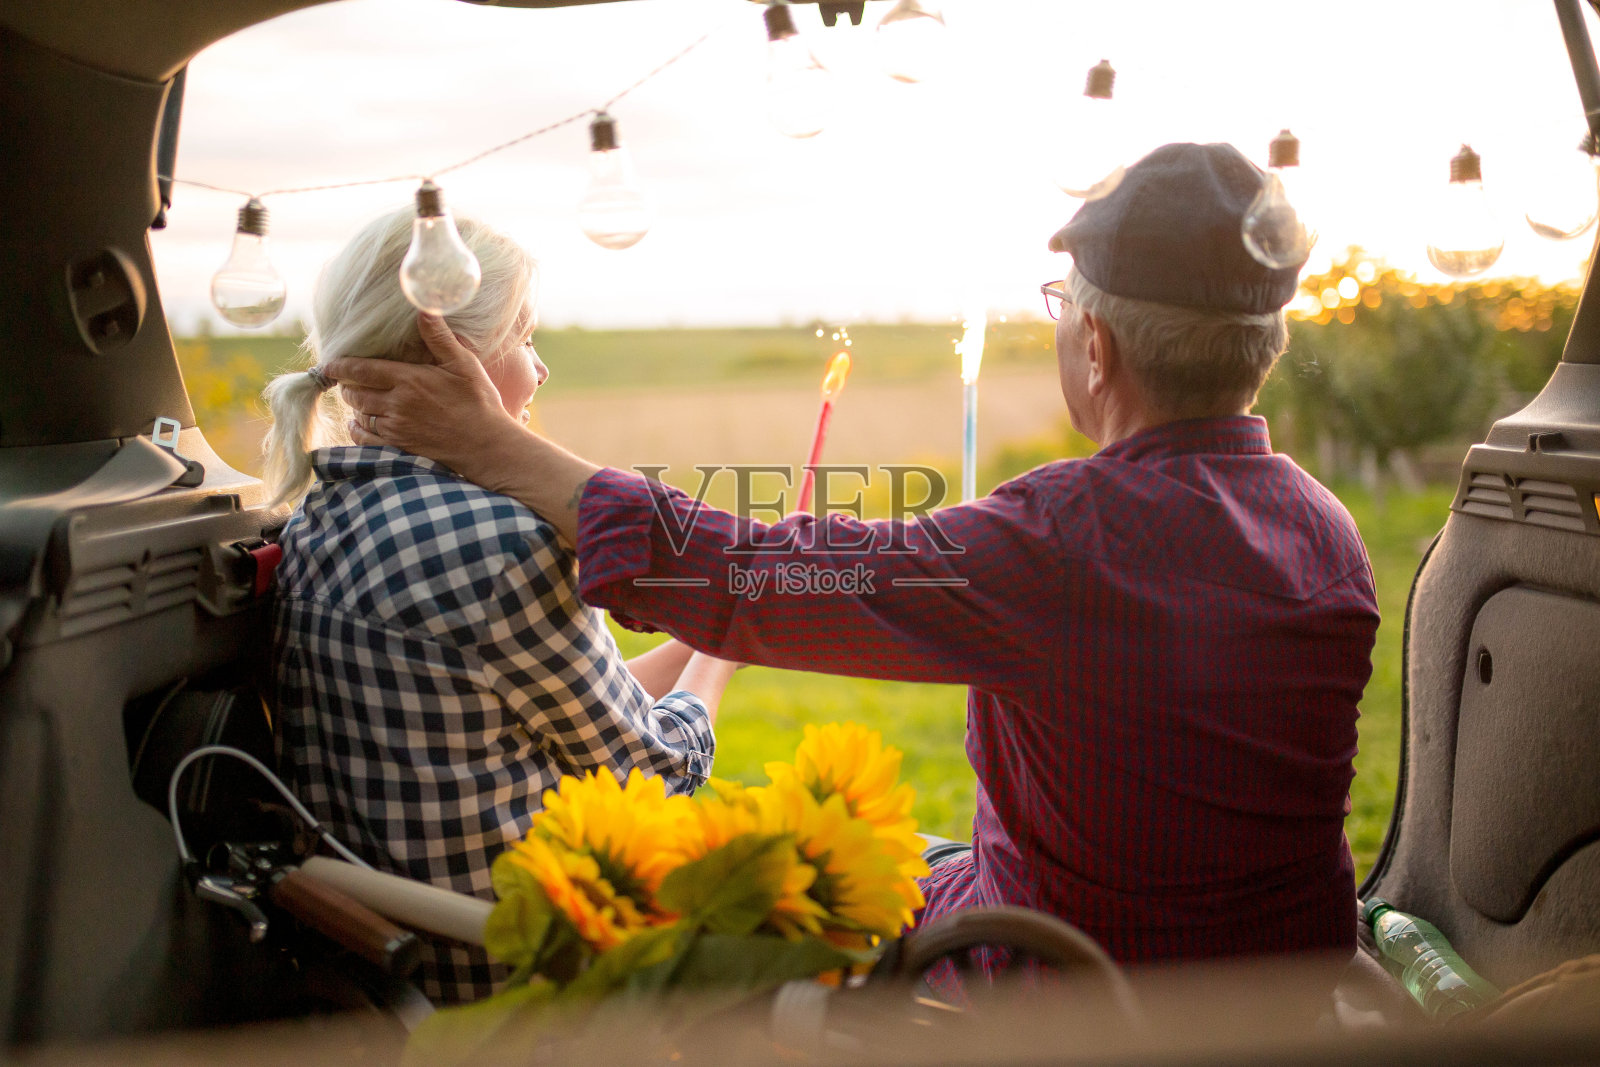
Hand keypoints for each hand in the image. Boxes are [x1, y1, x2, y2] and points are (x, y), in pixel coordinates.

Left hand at [330, 313, 521, 491]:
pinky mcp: (399, 447)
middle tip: (349, 381)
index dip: (340, 366)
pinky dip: (357, 430)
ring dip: (354, 406)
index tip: (329, 364)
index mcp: (408, 379)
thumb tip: (424, 307)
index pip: (361, 369)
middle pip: (355, 393)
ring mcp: (396, 428)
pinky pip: (365, 440)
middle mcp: (397, 404)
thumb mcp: (463, 364)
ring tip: (357, 400)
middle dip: (348, 386)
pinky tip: (360, 424)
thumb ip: (439, 337)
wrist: (487, 444)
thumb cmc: (478, 401)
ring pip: (359, 414)